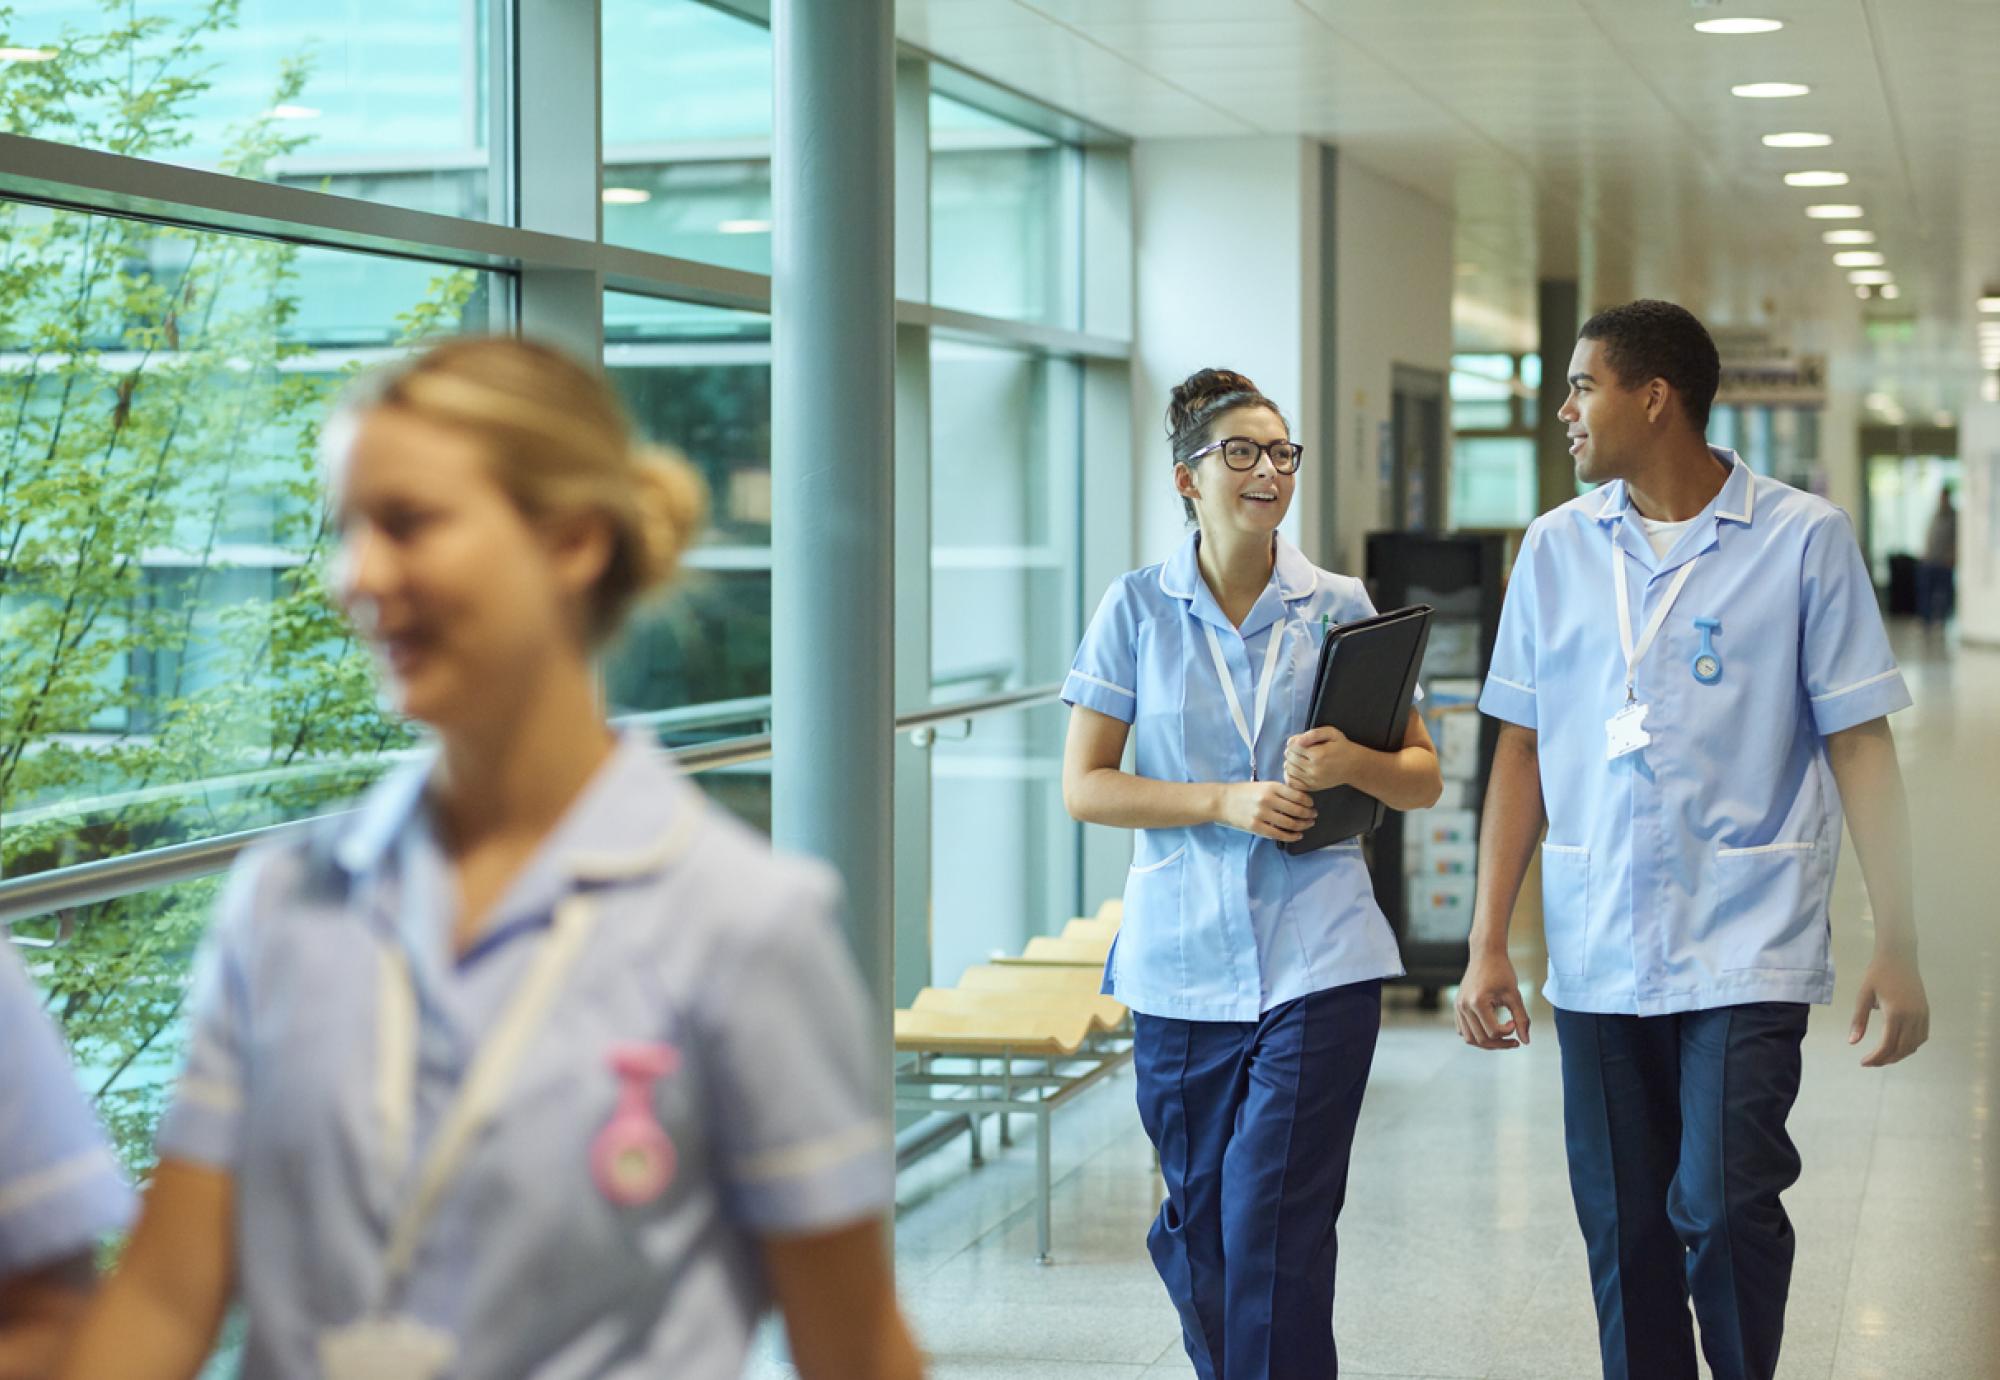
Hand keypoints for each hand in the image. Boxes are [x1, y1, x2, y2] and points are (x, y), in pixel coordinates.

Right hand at [1215, 780, 1316, 842]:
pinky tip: (1297, 836)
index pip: (1298, 796)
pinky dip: (1291, 836)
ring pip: (1290, 823)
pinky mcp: (1256, 827)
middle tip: (1313, 816)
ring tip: (1307, 825)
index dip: (1309, 802)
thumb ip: (1279, 791)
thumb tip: (1300, 799)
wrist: (1221, 801)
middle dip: (1309, 815)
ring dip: (1303, 826)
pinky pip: (1279, 834)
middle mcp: (1268, 799)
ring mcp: (1262, 814)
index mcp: (1271, 787)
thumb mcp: (1262, 785)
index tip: (1312, 805)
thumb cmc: (1243, 792)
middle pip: (1297, 810)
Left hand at [1283, 727, 1355, 792]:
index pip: (1292, 746)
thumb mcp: (1331, 733)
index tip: (1300, 740)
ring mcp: (1312, 780)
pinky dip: (1290, 774)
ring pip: (1289, 769)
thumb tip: (1296, 740)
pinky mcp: (1312, 787)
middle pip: (1289, 758)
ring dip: (1290, 761)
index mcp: (1318, 755)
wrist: (1353, 766)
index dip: (1293, 741)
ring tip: (1299, 757)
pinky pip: (1292, 782)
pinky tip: (1297, 768)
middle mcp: (1314, 769)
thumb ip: (1313, 734)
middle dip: (1291, 751)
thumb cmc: (1341, 747)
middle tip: (1299, 748)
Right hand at [1454, 950, 1530, 1049]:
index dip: (1509, 1032)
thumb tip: (1526, 1041)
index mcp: (1477, 1002)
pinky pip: (1463, 1030)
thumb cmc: (1501, 971)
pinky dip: (1476, 1035)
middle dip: (1500, 1043)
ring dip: (1487, 1043)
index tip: (1515, 1022)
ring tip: (1502, 1038)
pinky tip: (1490, 1029)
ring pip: (1470, 1038)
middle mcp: (1464, 1006)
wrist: (1485, 954)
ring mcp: (1458, 1007)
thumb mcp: (1514, 995)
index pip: (1493, 1032)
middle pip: (1481, 1039)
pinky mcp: (1457, 1006)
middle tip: (1514, 1039)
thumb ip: (1522, 1019)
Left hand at [1850, 948, 1929, 1066]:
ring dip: (1899, 1054)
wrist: (1899, 957)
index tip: (1863, 1062)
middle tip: (1871, 1061)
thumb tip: (1852, 1042)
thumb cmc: (1877, 974)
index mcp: (1896, 1014)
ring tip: (1883, 1056)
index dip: (1876, 1058)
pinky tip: (1898, 1045)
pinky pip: (1922, 1036)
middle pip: (1902, 1049)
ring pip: (1914, 1045)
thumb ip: (1858, 1020)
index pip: (1887, 1045)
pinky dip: (1911, 1046)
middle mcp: (1913, 1018)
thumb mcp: (1863, 996)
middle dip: (1886, 1059)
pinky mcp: (1926, 1012)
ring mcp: (1922, 1016)